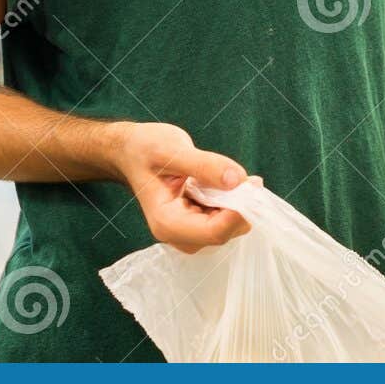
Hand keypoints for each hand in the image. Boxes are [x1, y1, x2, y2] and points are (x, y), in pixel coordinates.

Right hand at [110, 122, 252, 253]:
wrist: (132, 151)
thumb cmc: (146, 149)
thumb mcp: (172, 150)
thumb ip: (204, 165)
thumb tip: (237, 180)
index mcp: (167, 222)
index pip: (214, 232)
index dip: (238, 213)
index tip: (252, 184)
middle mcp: (178, 234)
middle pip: (224, 232)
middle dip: (242, 207)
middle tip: (250, 179)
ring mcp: (189, 231)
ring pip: (229, 227)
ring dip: (240, 204)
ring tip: (236, 177)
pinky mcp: (198, 222)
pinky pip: (225, 218)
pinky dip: (235, 201)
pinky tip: (230, 182)